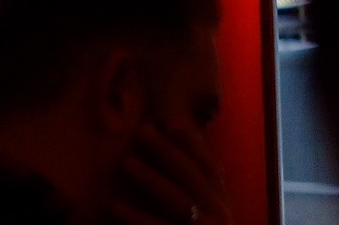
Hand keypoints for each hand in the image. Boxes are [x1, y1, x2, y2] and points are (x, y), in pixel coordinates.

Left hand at [109, 124, 231, 224]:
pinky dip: (138, 218)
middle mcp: (219, 215)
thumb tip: (174, 130)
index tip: (168, 124)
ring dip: (153, 179)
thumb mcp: (203, 206)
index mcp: (221, 202)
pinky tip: (116, 205)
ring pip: (180, 203)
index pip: (210, 166)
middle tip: (140, 131)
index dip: (191, 144)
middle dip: (166, 151)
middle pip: (192, 177)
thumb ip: (192, 178)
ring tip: (127, 162)